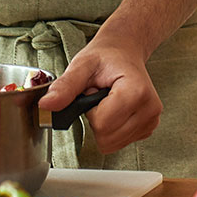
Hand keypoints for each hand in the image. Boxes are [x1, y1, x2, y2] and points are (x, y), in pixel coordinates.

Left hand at [40, 41, 160, 154]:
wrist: (123, 52)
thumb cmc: (105, 58)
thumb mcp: (81, 66)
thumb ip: (65, 87)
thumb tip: (46, 105)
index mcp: (136, 91)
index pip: (103, 124)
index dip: (90, 111)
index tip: (93, 92)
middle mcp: (149, 108)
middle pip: (107, 139)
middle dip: (96, 121)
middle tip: (98, 97)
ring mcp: (151, 120)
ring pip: (113, 145)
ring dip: (103, 125)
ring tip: (106, 101)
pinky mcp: (148, 128)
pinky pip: (120, 143)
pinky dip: (112, 129)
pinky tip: (114, 109)